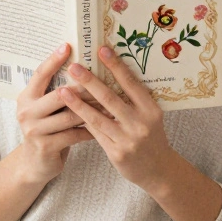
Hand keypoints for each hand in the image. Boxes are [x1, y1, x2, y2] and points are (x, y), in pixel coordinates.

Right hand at [11, 43, 94, 185]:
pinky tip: (105, 126)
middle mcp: (26, 111)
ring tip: (112, 104)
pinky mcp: (45, 146)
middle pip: (59, 94)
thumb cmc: (47, 130)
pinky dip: (91, 130)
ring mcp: (34, 130)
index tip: (68, 46)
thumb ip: (56, 92)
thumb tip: (82, 68)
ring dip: (93, 110)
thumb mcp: (45, 109)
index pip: (40, 74)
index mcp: (26, 97)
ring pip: (69, 115)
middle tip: (104, 79)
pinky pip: (74, 135)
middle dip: (84, 87)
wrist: (35, 164)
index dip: (53, 60)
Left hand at [58, 45, 175, 190]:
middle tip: (74, 66)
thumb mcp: (150, 116)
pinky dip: (82, 121)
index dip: (116, 66)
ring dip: (78, 103)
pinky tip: (69, 111)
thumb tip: (109, 72)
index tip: (102, 49)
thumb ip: (133, 100)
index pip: (131, 84)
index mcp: (151, 110)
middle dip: (90, 81)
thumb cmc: (151, 136)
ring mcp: (128, 140)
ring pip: (98, 117)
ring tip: (62, 90)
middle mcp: (141, 124)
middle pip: (111, 98)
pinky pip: (95, 133)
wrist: (159, 170)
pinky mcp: (116, 153)